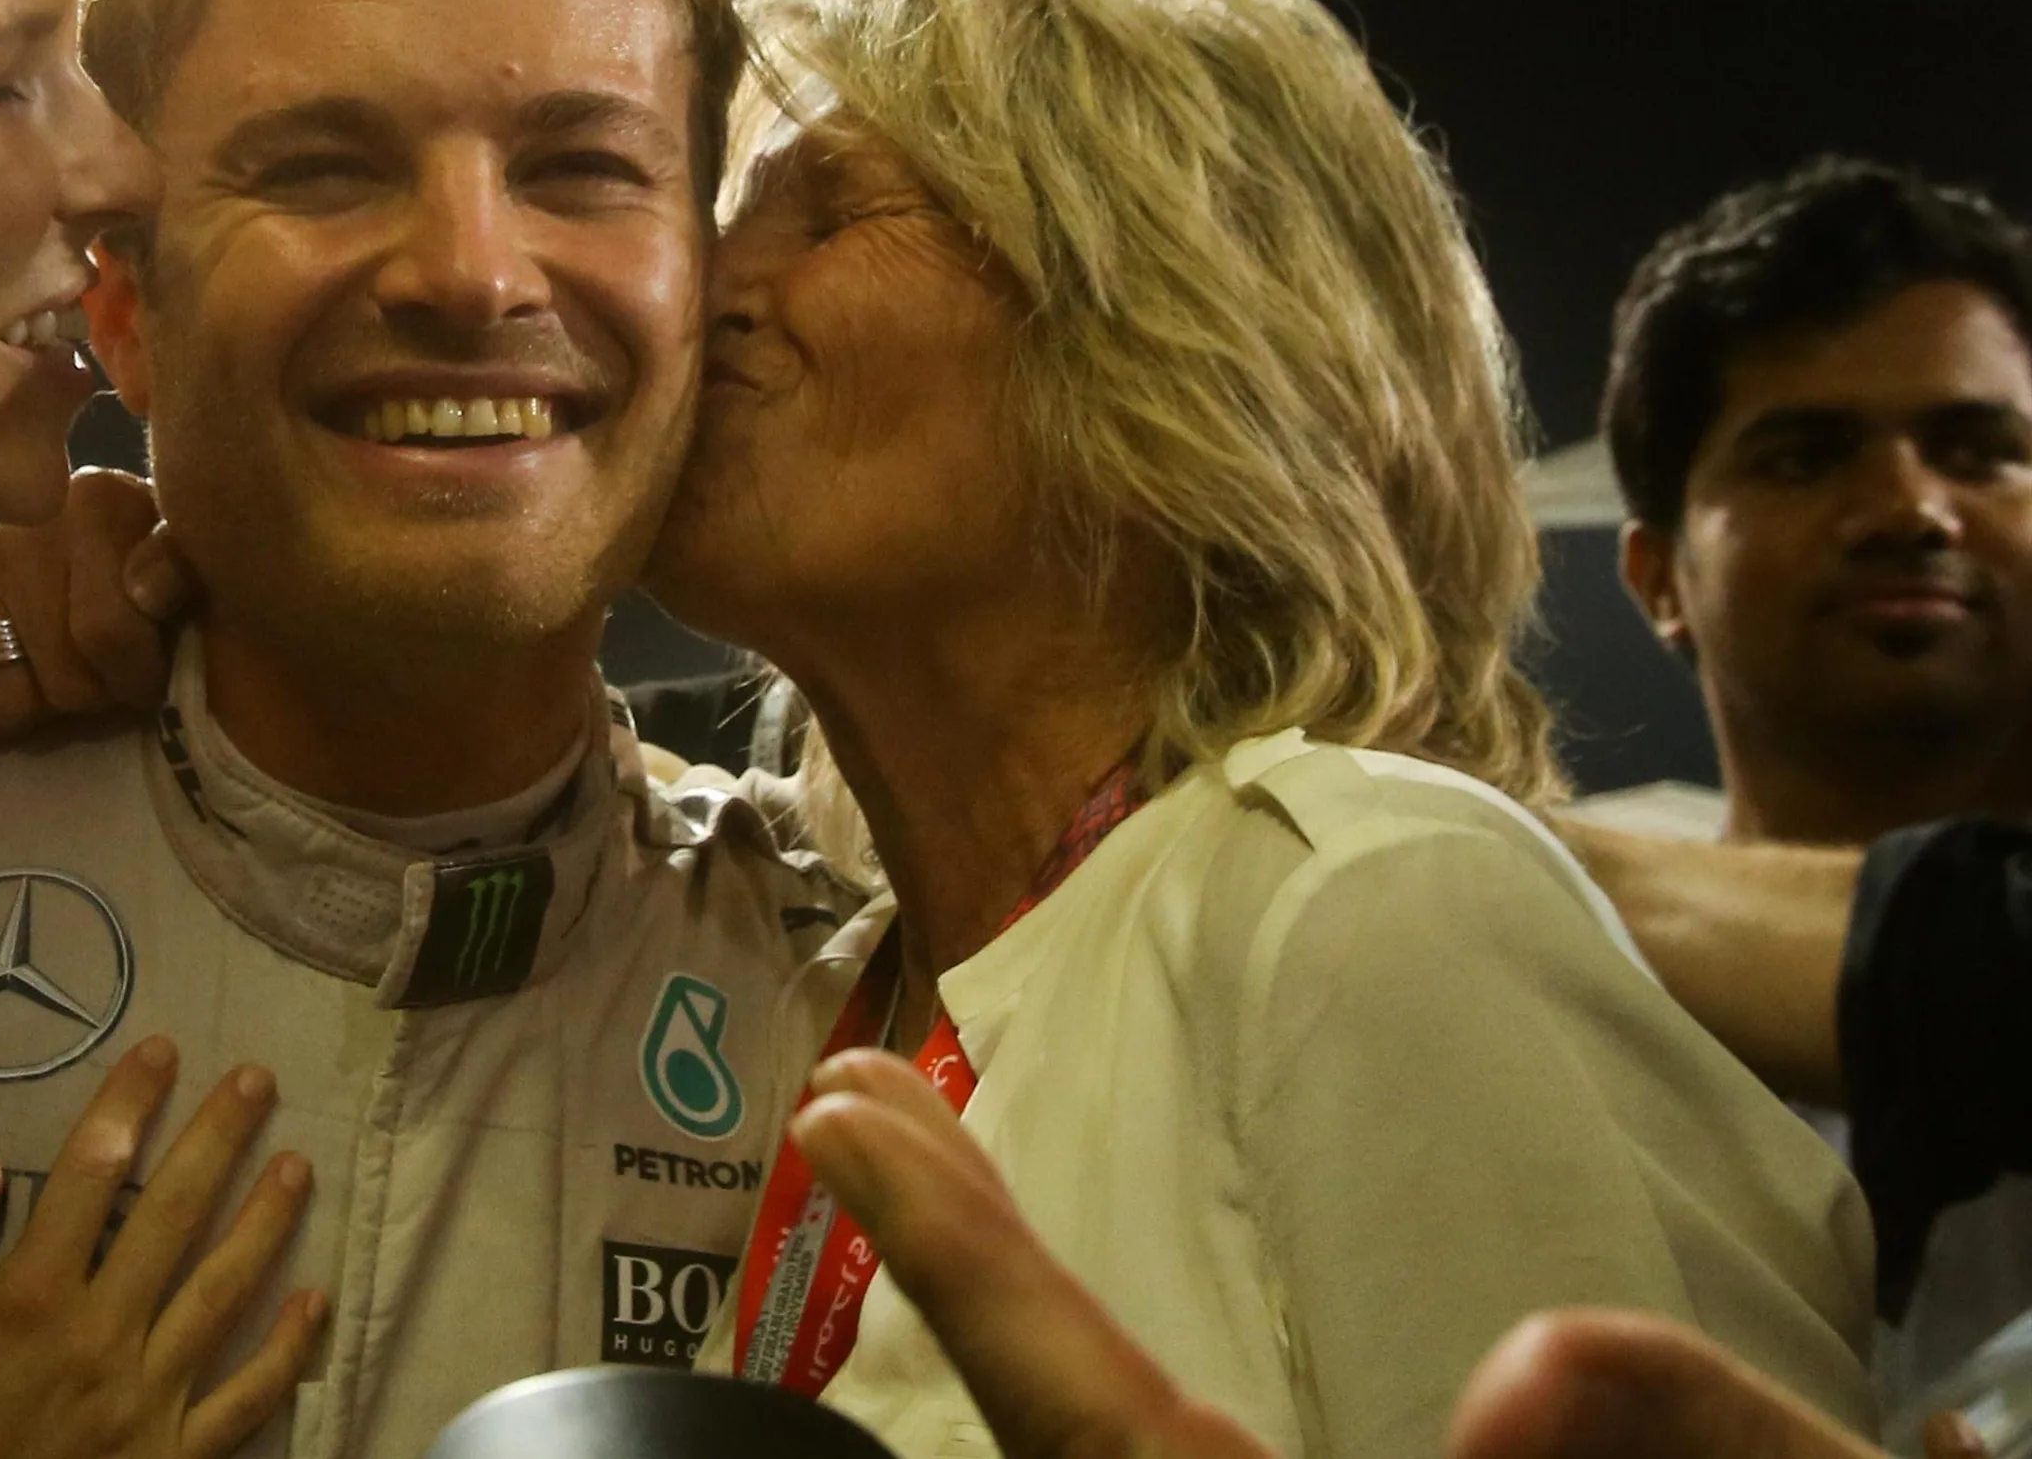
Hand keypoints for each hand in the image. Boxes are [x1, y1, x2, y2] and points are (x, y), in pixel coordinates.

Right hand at [0, 468, 194, 741]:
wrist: (99, 550)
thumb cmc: (158, 568)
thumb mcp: (193, 563)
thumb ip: (183, 570)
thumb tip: (147, 592)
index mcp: (98, 501)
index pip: (107, 634)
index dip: (137, 678)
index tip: (149, 675)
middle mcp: (24, 524)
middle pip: (64, 678)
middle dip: (96, 697)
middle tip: (106, 677)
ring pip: (11, 702)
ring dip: (45, 709)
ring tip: (65, 675)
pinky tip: (19, 684)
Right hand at [0, 1037, 321, 1458]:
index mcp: (25, 1300)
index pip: (88, 1174)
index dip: (127, 1103)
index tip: (161, 1050)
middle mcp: (98, 1338)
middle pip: (172, 1216)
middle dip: (217, 1140)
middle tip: (259, 1082)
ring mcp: (147, 1400)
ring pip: (223, 1293)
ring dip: (266, 1223)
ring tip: (299, 1165)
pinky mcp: (176, 1458)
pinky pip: (247, 1400)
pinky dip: (288, 1351)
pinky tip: (318, 1300)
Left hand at [794, 1050, 1920, 1458]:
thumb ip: (1687, 1436)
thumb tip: (1542, 1362)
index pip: (1086, 1421)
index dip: (960, 1268)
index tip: (841, 1126)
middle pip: (1059, 1436)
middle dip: (952, 1267)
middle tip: (848, 1104)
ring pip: (1096, 1451)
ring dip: (1011, 1314)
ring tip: (924, 1157)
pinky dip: (1080, 1380)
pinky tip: (1062, 1314)